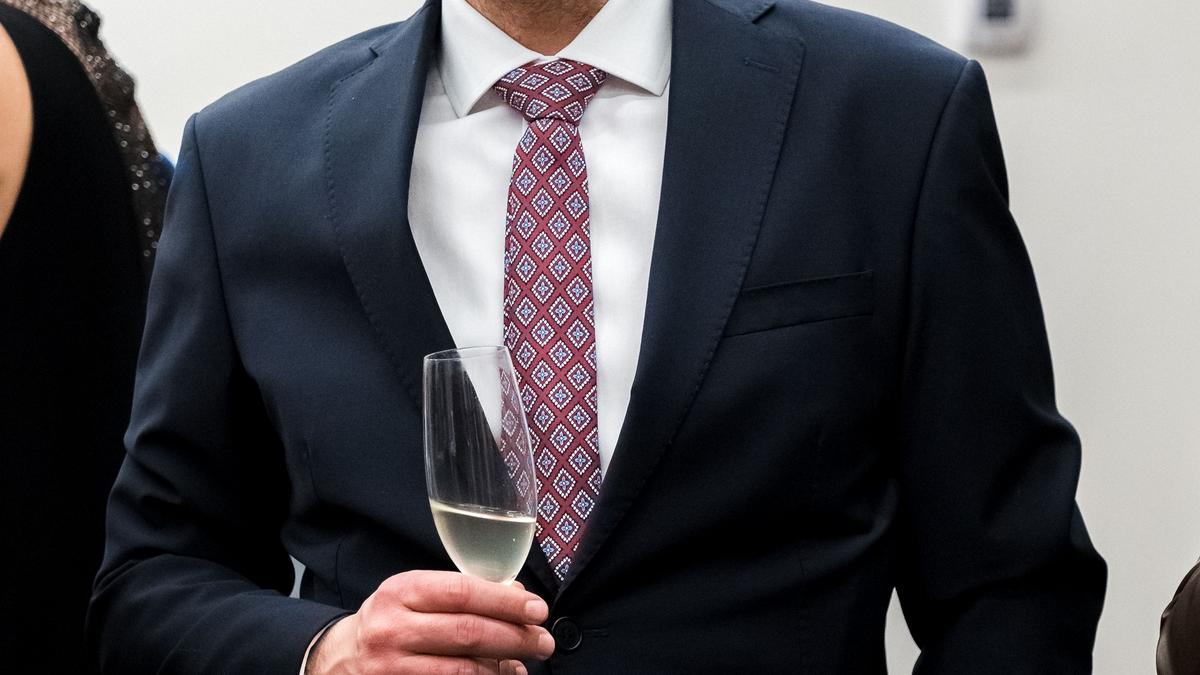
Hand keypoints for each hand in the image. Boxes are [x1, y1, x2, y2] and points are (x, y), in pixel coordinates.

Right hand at [307, 571, 553, 674]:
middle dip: (514, 637)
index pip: (461, 592)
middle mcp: (392, 629)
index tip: (537, 609)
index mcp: (401, 592)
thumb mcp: (414, 595)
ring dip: (503, 667)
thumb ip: (460, 593)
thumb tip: (517, 598)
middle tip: (543, 640)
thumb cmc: (390, 621)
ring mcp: (392, 667)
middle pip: (467, 633)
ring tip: (527, 662)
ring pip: (462, 670)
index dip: (504, 602)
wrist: (340, 659)